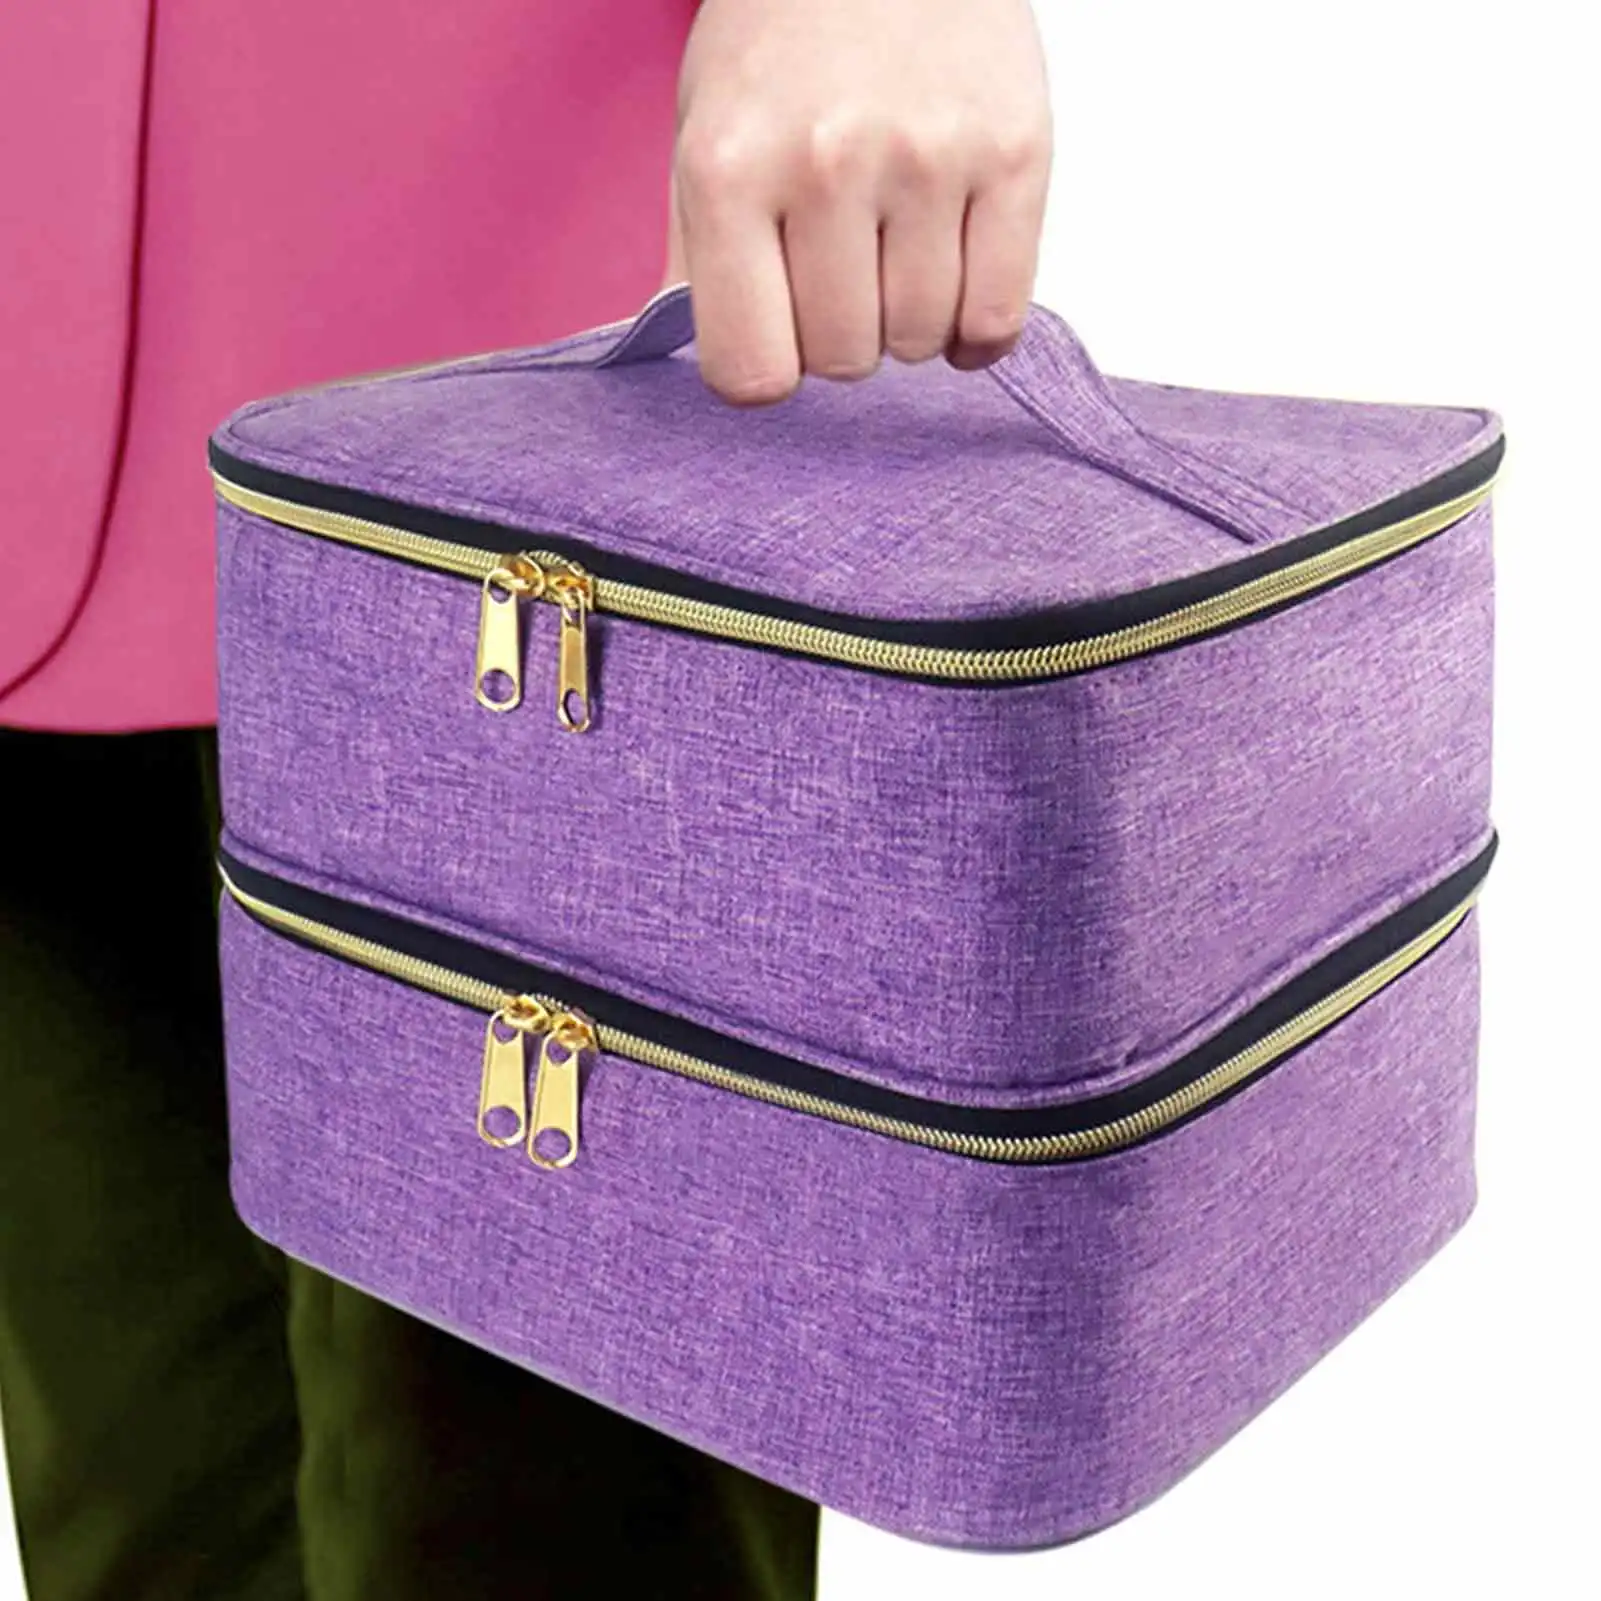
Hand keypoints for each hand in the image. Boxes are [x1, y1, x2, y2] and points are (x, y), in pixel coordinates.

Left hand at [666, 0, 1051, 403]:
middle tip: (842, 270)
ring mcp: (928, 157)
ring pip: (920, 341)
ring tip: (896, 255)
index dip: (766, 369)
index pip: (750, 373)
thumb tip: (721, 380)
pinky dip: (977, 330)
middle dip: (841, 336)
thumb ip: (696, 265)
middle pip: (843, 360)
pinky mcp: (1015, 152)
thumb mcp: (703, 139)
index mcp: (729, 170)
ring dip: (909, 323)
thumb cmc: (783, 46)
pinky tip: (955, 286)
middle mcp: (826, 164)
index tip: (777, 332)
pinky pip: (997, 314)